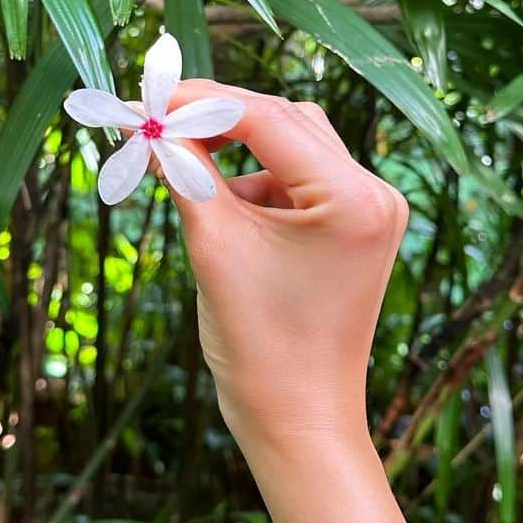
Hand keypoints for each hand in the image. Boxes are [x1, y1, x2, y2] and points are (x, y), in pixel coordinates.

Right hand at [163, 80, 407, 455]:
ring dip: (234, 148)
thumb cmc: (259, 347)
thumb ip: (186, 172)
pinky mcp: (355, 227)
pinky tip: (214, 200)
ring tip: (177, 161)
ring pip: (291, 145)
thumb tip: (153, 122)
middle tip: (154, 119)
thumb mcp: (214, 245)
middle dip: (217, 119)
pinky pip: (298, 180)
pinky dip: (253, 179)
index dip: (201, 103)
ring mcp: (370, 210)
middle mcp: (375, 194)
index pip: (268, 119)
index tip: (147, 100)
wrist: (298, 423)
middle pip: (286, 120)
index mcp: (354, 198)